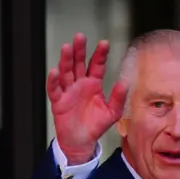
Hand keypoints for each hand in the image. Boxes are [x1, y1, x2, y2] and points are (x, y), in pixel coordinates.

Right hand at [47, 33, 127, 164]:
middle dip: (79, 50)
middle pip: (78, 63)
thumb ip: (119, 98)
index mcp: (93, 84)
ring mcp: (68, 91)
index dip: (100, 54)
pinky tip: (54, 72)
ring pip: (66, 72)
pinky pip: (55, 89)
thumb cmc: (95, 126)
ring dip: (65, 60)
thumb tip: (126, 83)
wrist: (81, 141)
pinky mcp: (58, 101)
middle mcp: (80, 84)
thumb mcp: (112, 113)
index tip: (104, 43)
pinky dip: (53, 81)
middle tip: (80, 37)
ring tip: (67, 48)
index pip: (97, 65)